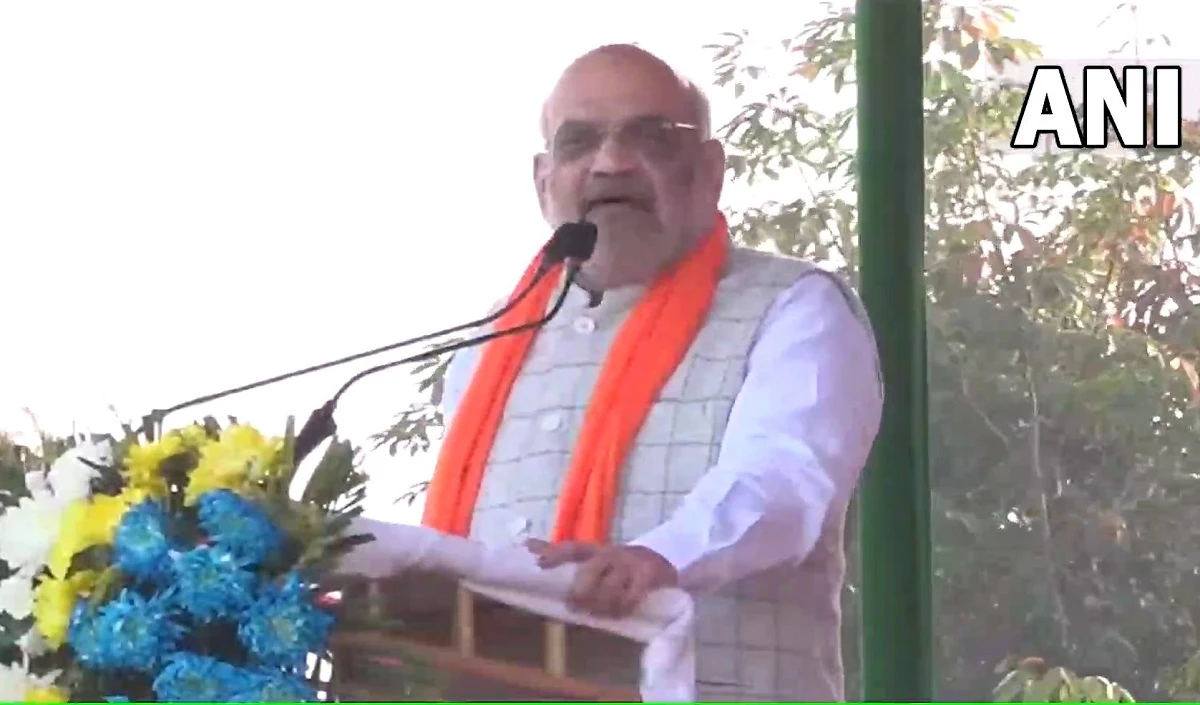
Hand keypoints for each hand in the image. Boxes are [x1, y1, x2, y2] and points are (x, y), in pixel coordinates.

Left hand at [526, 539, 677, 617]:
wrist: (665, 562)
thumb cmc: (624, 568)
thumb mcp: (601, 563)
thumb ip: (571, 561)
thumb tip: (529, 549)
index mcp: (597, 550)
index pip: (573, 549)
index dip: (555, 554)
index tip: (537, 562)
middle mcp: (612, 553)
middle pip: (590, 570)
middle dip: (581, 591)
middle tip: (575, 606)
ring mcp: (631, 562)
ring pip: (610, 587)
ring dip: (602, 605)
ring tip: (599, 614)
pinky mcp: (648, 574)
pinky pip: (631, 596)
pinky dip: (623, 608)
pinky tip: (619, 614)